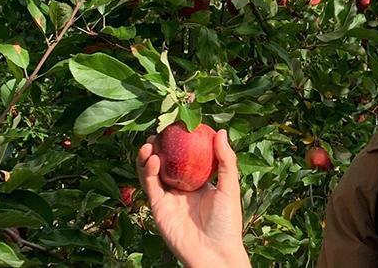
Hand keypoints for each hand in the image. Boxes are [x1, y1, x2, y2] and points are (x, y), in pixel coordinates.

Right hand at [136, 129, 250, 267]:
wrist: (214, 253)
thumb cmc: (227, 222)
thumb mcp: (229, 187)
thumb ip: (225, 160)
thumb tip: (220, 131)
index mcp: (199, 182)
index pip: (187, 157)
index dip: (180, 141)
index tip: (178, 124)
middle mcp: (182, 188)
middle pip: (166, 162)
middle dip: (160, 146)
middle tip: (159, 130)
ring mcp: (169, 197)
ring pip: (153, 171)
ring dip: (149, 155)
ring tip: (151, 141)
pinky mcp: (158, 207)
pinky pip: (150, 186)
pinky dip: (148, 171)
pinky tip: (153, 158)